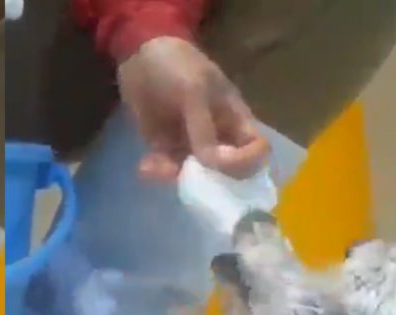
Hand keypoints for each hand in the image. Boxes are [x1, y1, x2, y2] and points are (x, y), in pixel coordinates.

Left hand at [118, 37, 269, 181]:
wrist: (138, 55)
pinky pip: (166, 168)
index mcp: (235, 118)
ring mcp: (191, 144)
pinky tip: (145, 165)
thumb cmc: (177, 65)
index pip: (257, 150)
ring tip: (153, 166)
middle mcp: (218, 136)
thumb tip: (213, 164)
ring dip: (173, 175)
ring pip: (192, 174)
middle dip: (205, 179)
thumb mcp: (194, 92)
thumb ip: (204, 128)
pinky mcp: (165, 147)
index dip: (247, 163)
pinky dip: (156, 171)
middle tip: (184, 174)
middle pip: (225, 171)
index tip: (222, 164)